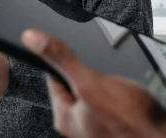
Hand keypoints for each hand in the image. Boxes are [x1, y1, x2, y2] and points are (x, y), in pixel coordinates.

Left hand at [22, 30, 165, 137]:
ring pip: (100, 90)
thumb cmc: (130, 121)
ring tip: (123, 89)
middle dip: (94, 74)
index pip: (54, 77)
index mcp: (65, 117)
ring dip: (111, 83)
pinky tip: (133, 96)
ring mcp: (99, 125)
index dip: (68, 62)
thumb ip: (62, 60)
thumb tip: (32, 39)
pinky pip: (116, 99)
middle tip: (108, 77)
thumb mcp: (90, 82)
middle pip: (79, 83)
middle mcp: (79, 125)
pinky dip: (123, 93)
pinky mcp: (118, 123)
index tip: (79, 56)